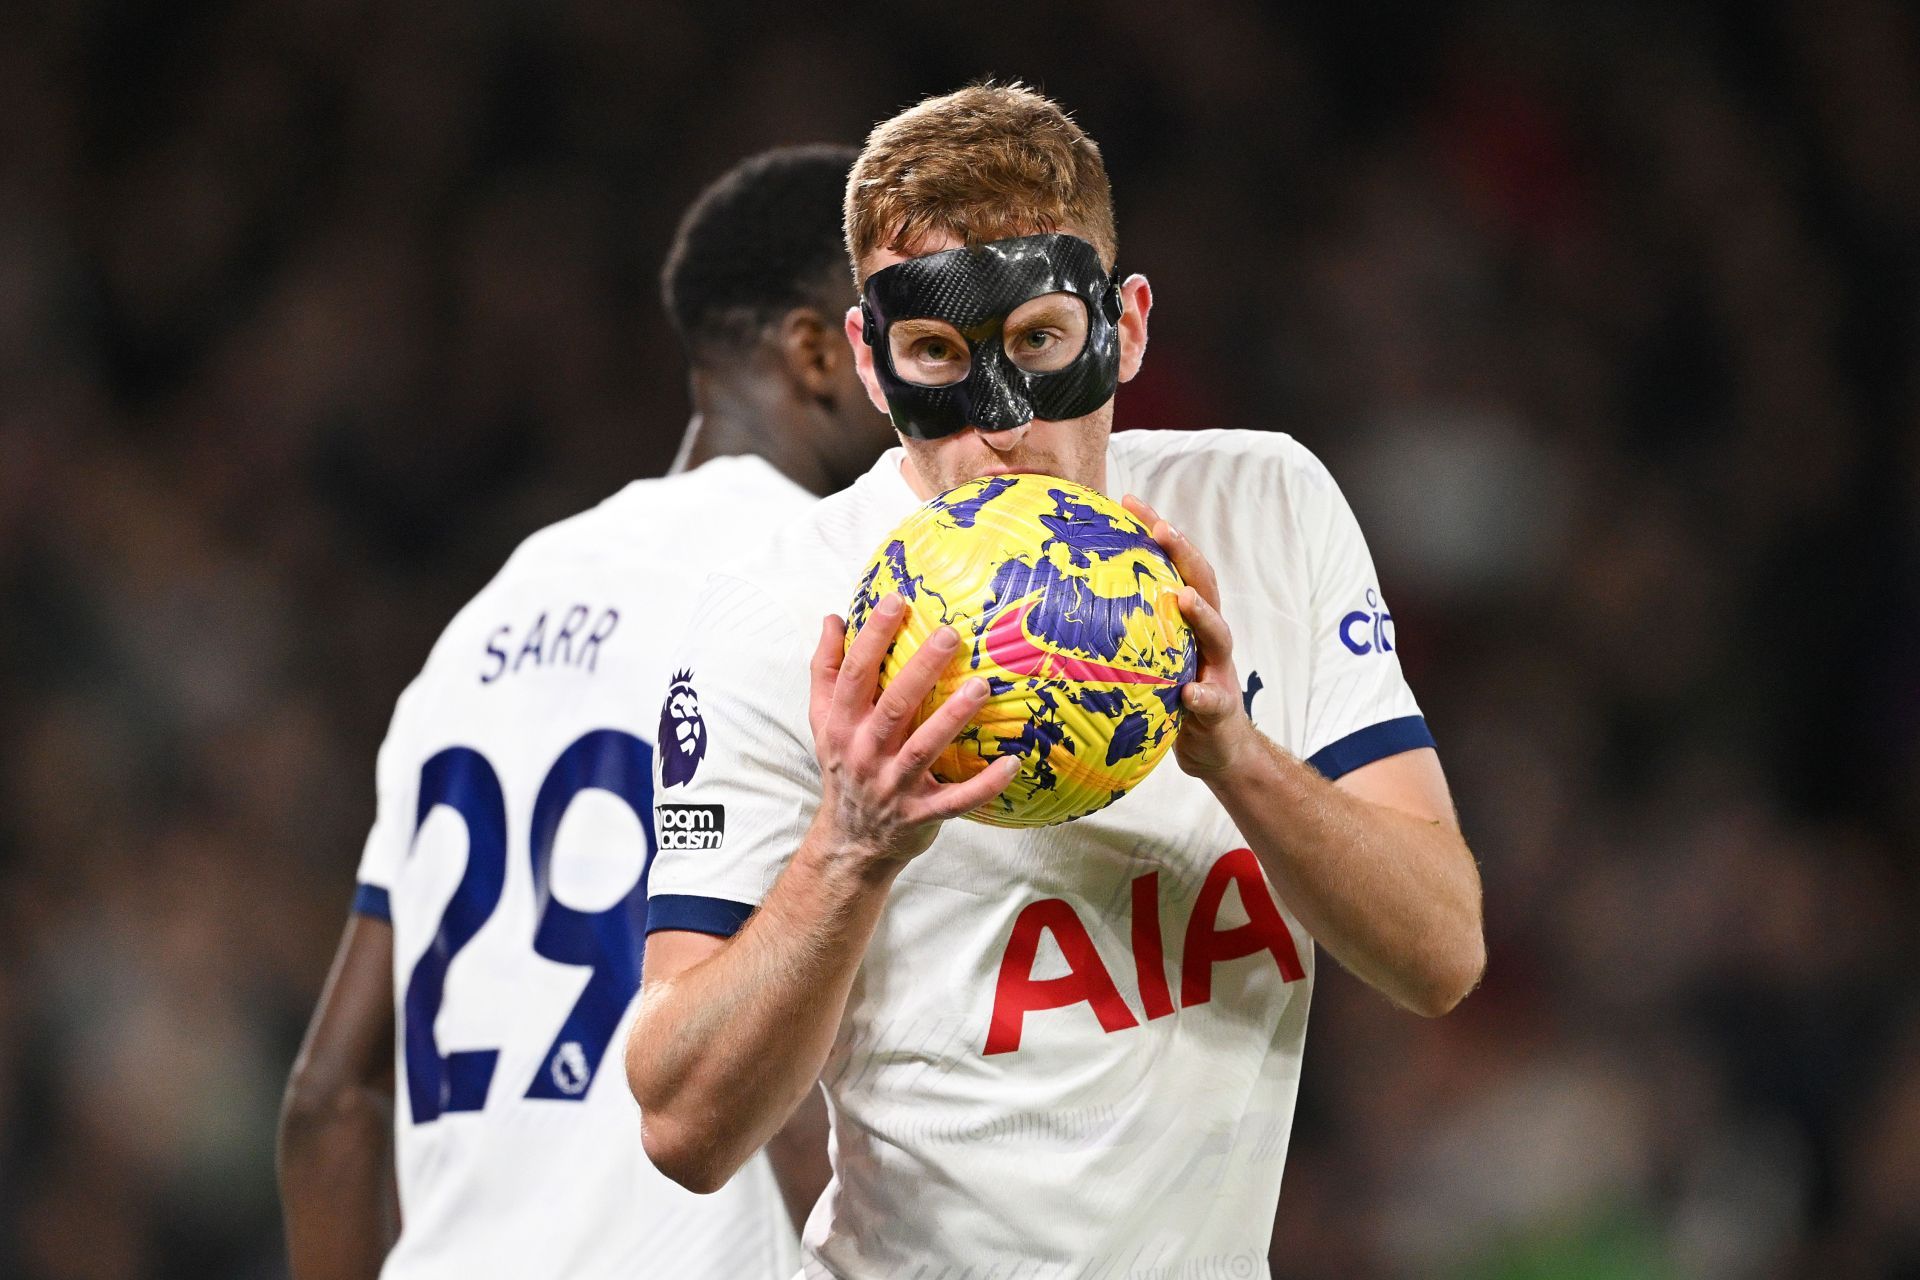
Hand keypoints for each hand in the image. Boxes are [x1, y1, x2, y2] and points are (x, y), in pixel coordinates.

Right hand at [807, 593, 1020, 872]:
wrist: (851, 842)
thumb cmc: (845, 768)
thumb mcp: (824, 722)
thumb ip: (827, 671)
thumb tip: (832, 619)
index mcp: (843, 725)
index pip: (855, 674)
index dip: (873, 637)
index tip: (896, 601)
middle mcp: (865, 753)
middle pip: (893, 705)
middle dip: (920, 669)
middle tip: (950, 634)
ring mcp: (893, 785)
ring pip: (923, 748)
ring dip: (952, 717)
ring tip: (981, 686)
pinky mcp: (921, 814)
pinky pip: (957, 799)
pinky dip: (984, 784)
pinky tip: (1011, 762)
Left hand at [1123, 495, 1260, 778]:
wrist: (1218, 749)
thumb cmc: (1171, 699)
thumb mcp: (1146, 662)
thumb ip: (1120, 635)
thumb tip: (1058, 608)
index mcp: (1189, 621)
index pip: (1176, 566)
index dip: (1157, 531)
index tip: (1129, 500)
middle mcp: (1209, 638)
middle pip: (1204, 584)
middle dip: (1185, 554)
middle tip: (1162, 528)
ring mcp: (1219, 670)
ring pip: (1219, 635)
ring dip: (1202, 615)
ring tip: (1184, 598)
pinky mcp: (1222, 710)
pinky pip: (1214, 701)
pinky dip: (1203, 694)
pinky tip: (1190, 692)